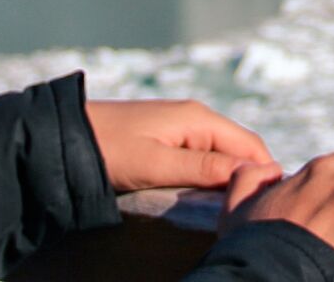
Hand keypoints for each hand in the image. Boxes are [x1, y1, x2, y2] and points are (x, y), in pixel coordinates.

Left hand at [84, 98, 276, 194]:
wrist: (67, 137)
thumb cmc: (110, 149)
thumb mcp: (157, 164)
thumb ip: (203, 169)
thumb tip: (251, 173)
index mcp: (199, 119)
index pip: (251, 146)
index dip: (264, 175)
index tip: (265, 207)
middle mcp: (196, 119)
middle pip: (239, 152)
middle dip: (247, 180)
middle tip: (247, 214)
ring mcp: (182, 129)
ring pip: (221, 158)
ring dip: (227, 182)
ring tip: (228, 211)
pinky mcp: (168, 140)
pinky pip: (202, 160)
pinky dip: (209, 179)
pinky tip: (205, 199)